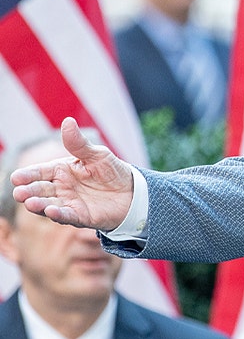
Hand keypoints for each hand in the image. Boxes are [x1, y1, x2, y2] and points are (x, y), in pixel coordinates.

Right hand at [10, 117, 134, 230]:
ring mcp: (69, 203)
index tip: (16, 177)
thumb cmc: (111, 171)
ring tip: (29, 202)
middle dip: (28, 191)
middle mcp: (61, 188)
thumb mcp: (97, 154)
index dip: (28, 175)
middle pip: (40, 189)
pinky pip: (67, 216)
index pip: (40, 172)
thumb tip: (67, 121)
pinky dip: (58, 214)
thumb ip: (79, 143)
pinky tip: (51, 212)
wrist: (132, 192)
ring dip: (38, 205)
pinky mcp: (80, 216)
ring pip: (48, 204)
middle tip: (19, 192)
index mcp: (61, 170)